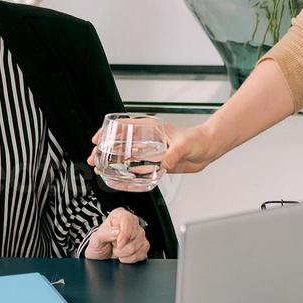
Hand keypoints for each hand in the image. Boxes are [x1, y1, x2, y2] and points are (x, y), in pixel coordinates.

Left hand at [84, 208, 147, 263]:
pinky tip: (124, 256)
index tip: (118, 244)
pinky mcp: (143, 245)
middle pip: (136, 234)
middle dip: (123, 247)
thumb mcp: (95, 238)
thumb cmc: (98, 244)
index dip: (125, 234)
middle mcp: (131, 223)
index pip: (128, 220)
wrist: (101, 255)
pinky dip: (131, 258)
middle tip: (113, 246)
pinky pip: (143, 254)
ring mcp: (139, 234)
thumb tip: (118, 231)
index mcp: (119, 215)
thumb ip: (104, 233)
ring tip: (117, 250)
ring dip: (126, 253)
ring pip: (140, 245)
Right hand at [87, 120, 222, 175]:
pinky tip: (119, 176)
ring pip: (126, 154)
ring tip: (100, 168)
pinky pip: (138, 167)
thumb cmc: (198, 140)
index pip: (124, 126)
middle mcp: (148, 139)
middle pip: (121, 142)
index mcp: (151, 128)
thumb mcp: (184, 145)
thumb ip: (174, 154)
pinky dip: (127, 171)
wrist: (208, 149)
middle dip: (104, 149)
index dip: (108, 132)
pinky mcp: (157, 162)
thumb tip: (164, 163)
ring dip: (113, 160)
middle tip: (93, 158)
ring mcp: (151, 150)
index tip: (96, 139)